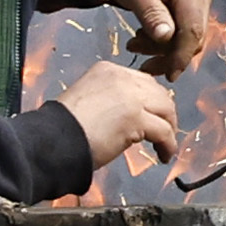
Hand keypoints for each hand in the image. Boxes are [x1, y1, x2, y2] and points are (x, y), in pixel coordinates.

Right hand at [58, 60, 182, 177]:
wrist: (55, 138)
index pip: (142, 81)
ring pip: (166, 110)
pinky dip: (168, 145)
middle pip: (158, 92)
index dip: (152, 100)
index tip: (154, 115)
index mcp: (107, 70)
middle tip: (166, 131)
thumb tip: (129, 116)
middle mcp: (122, 78)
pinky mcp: (137, 118)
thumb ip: (111, 100)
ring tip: (165, 146)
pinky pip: (164, 132)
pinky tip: (163, 155)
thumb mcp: (88, 100)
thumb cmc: (65, 127)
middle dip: (166, 113)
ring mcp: (131, 97)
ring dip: (170, 129)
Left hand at [100, 0, 216, 79]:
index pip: (193, 32)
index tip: (167, 76)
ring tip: (134, 45)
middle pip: (193, 38)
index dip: (180, 57)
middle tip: (140, 60)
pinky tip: (142, 37)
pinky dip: (163, 39)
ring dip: (162, 48)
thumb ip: (153, 15)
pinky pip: (181, 29)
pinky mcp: (189, 4)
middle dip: (168, 54)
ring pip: (187, 37)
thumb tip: (168, 39)